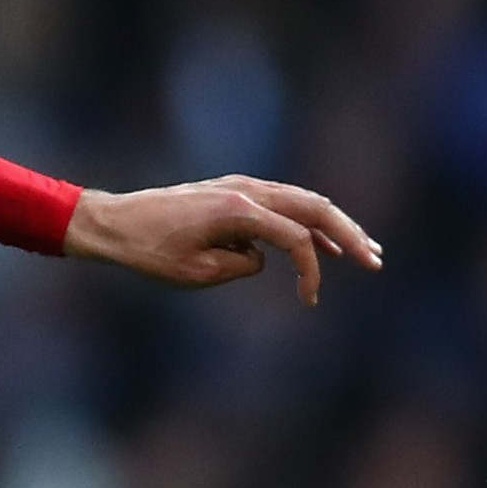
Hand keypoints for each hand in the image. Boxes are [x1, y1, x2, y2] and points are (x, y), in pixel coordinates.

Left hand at [62, 176, 383, 304]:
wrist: (111, 224)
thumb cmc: (147, 251)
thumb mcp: (196, 273)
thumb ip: (241, 266)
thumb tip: (262, 259)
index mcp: (237, 209)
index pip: (295, 238)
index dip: (310, 271)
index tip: (309, 301)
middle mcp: (243, 190)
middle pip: (313, 207)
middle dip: (348, 234)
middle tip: (375, 261)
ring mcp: (238, 186)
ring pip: (300, 201)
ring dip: (333, 224)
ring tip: (362, 249)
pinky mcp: (230, 193)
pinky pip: (280, 204)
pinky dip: (304, 221)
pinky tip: (322, 242)